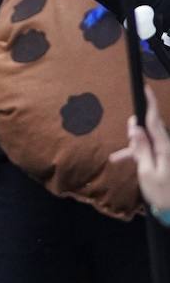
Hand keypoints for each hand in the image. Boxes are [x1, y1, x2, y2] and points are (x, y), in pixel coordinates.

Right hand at [112, 87, 169, 211]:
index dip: (151, 104)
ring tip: (117, 159)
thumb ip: (140, 148)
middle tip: (124, 148)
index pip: (156, 121)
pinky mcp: (167, 162)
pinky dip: (139, 156)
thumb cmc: (162, 194)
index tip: (146, 89)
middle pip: (151, 131)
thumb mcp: (146, 172)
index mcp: (165, 148)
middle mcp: (168, 149)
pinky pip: (151, 153)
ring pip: (149, 143)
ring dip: (134, 148)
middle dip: (135, 134)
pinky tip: (125, 163)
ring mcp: (168, 155)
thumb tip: (135, 126)